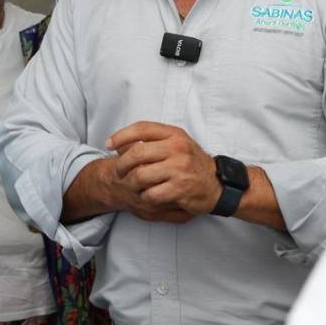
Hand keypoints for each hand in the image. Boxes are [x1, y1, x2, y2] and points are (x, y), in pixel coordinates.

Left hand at [106, 121, 222, 218]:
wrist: (216, 184)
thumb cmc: (190, 162)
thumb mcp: (175, 144)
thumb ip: (152, 141)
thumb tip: (120, 145)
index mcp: (174, 134)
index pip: (142, 128)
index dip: (121, 135)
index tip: (109, 144)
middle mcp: (177, 149)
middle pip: (137, 153)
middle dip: (122, 164)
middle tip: (118, 171)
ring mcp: (179, 169)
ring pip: (141, 175)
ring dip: (132, 183)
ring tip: (133, 185)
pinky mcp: (180, 189)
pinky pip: (150, 193)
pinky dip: (144, 196)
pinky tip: (147, 195)